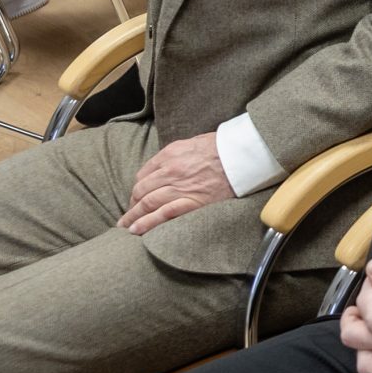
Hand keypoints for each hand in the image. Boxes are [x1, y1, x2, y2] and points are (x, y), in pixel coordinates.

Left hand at [118, 133, 234, 232]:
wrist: (245, 156)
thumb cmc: (225, 147)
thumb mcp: (196, 142)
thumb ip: (178, 152)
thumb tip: (168, 163)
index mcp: (170, 154)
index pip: (144, 173)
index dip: (138, 187)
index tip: (136, 196)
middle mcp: (170, 171)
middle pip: (142, 190)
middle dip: (132, 204)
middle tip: (128, 215)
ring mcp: (180, 188)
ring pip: (147, 203)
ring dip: (133, 217)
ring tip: (126, 226)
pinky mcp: (192, 202)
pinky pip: (163, 214)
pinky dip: (147, 223)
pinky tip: (136, 230)